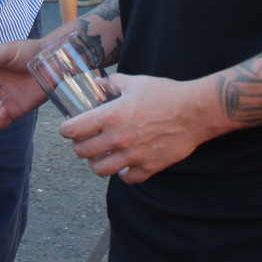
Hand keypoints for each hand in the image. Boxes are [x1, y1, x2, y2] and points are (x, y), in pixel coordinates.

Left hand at [60, 73, 218, 183]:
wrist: (195, 111)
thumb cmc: (165, 94)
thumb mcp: (134, 82)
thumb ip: (112, 84)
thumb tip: (99, 84)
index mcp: (110, 116)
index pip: (73, 130)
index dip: (66, 129)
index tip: (68, 128)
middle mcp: (118, 138)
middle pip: (83, 152)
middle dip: (79, 146)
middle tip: (83, 141)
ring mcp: (133, 156)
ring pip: (100, 170)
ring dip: (96, 163)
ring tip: (101, 155)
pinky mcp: (149, 166)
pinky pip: (127, 178)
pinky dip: (123, 174)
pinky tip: (125, 164)